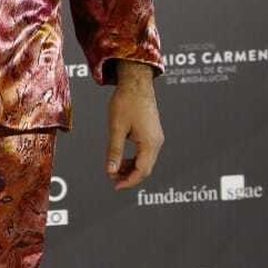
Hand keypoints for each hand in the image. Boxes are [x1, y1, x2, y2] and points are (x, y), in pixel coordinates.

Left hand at [104, 61, 163, 190]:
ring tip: (114, 168)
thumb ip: (114, 151)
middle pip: (145, 168)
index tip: (115, 185)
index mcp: (150, 143)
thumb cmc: (126, 102)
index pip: (142, 171)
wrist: (136, 82)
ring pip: (146, 161)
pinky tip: (121, 157)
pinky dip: (134, 158)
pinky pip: (145, 152)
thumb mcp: (116, 128)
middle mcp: (157, 142)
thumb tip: (111, 171)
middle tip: (112, 178)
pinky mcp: (153, 132)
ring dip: (131, 167)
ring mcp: (156, 137)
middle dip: (129, 176)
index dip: (128, 181)